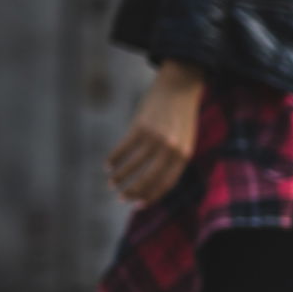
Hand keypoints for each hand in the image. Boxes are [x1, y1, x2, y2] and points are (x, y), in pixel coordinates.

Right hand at [108, 60, 203, 205]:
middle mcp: (171, 149)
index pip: (166, 184)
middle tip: (120, 198)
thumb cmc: (181, 117)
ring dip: (120, 176)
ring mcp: (156, 137)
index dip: (150, 197)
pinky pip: (124, 147)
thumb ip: (173, 159)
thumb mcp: (185, 140)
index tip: (137, 205)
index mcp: (184, 156)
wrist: (180, 86)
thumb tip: (154, 182)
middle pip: (149, 178)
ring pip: (134, 164)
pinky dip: (114, 158)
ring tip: (111, 183)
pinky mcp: (141, 125)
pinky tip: (108, 165)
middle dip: (133, 192)